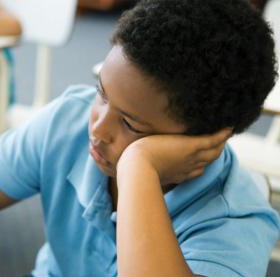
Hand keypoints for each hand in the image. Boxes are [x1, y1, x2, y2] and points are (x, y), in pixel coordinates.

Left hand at [117, 128, 231, 185]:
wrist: (136, 170)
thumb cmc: (130, 171)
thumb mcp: (131, 164)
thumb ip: (126, 159)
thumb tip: (97, 151)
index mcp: (174, 171)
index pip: (192, 167)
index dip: (199, 162)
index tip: (202, 157)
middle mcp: (185, 165)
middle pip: (206, 159)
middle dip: (213, 152)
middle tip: (220, 143)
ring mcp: (189, 156)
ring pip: (212, 149)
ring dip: (220, 142)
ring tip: (227, 133)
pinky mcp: (190, 146)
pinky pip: (212, 139)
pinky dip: (222, 134)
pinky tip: (229, 127)